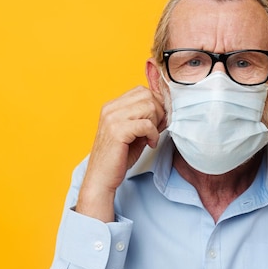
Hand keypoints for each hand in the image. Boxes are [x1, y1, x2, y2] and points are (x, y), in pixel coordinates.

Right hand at [76, 86, 165, 221]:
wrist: (101, 178)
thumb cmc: (118, 157)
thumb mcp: (133, 132)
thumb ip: (145, 118)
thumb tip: (166, 109)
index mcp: (112, 106)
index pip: (142, 90)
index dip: (156, 104)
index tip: (158, 122)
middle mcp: (110, 108)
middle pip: (147, 95)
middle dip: (159, 113)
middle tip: (157, 130)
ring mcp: (112, 118)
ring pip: (149, 107)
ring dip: (156, 123)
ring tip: (151, 137)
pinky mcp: (117, 131)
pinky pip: (146, 124)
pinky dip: (153, 134)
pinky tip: (150, 144)